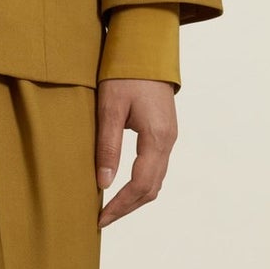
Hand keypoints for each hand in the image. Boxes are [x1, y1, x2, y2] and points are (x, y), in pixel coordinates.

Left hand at [96, 77, 177, 229]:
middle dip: (127, 207)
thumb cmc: (126, 74)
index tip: (100, 219)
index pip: (140, 185)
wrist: (147, 48)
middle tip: (102, 220)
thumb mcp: (110, 108)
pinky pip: (156, 168)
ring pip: (155, 180)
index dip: (120, 206)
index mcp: (156, 138)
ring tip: (110, 208)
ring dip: (134, 198)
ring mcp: (169, 137)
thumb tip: (104, 183)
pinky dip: (140, 183)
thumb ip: (108, 146)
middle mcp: (168, 142)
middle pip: (151, 188)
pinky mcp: (165, 132)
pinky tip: (122, 186)